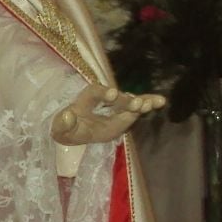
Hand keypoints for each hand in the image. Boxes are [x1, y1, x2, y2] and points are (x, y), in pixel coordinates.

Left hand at [51, 84, 165, 145]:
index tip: (112, 94)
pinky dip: (149, 103)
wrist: (76, 128)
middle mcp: (103, 98)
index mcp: (85, 100)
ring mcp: (115, 105)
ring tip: (152, 103)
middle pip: (116, 97)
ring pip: (130, 100)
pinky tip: (161, 101)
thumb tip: (68, 115)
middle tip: (136, 104)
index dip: (102, 92)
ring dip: (141, 101)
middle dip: (125, 100)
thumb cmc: (68, 128)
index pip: (93, 93)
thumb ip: (62, 124)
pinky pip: (138, 106)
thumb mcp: (60, 129)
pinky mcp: (125, 112)